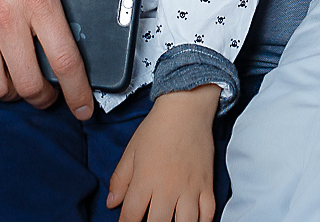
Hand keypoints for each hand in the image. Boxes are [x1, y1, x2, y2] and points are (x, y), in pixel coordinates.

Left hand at [106, 85, 219, 221]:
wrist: (186, 109)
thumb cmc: (157, 128)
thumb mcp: (131, 151)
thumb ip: (120, 180)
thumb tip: (111, 203)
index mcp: (146, 181)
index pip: (131, 216)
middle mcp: (168, 189)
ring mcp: (190, 188)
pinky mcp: (207, 185)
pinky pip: (208, 213)